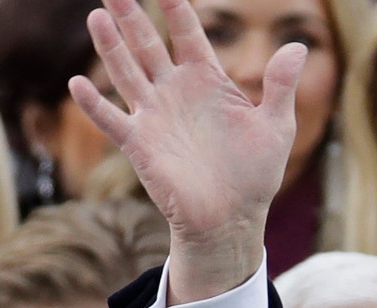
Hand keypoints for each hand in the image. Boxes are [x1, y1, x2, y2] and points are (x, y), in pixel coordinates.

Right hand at [69, 0, 305, 301]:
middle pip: (148, 44)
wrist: (232, 218)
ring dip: (110, 47)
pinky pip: (111, 120)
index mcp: (207, 80)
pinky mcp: (140, 144)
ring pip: (126, 73)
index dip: (176, 7)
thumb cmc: (255, 173)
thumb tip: (299, 46)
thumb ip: (281, 85)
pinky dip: (93, 105)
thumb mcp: (276, 125)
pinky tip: (77, 84)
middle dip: (131, 16)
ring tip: (97, 17)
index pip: (187, 33)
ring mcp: (154, 116)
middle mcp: (175, 91)